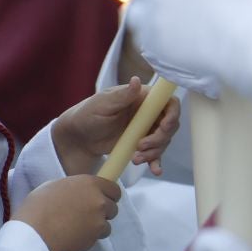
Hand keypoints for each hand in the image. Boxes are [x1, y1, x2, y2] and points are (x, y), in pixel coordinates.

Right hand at [16, 175, 121, 250]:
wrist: (35, 232)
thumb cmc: (38, 206)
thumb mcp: (53, 186)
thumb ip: (72, 188)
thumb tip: (76, 193)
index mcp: (89, 183)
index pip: (114, 189)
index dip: (108, 195)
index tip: (101, 199)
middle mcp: (99, 201)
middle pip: (113, 207)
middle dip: (103, 212)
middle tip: (86, 215)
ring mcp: (98, 221)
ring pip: (107, 225)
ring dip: (96, 227)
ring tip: (78, 228)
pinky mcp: (94, 238)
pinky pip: (97, 238)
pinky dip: (89, 238)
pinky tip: (74, 236)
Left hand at [51, 79, 182, 176]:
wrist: (79, 138)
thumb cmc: (88, 114)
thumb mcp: (103, 104)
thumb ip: (122, 95)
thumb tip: (136, 80)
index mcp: (141, 97)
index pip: (168, 102)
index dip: (172, 114)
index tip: (164, 126)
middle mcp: (147, 113)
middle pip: (169, 125)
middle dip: (159, 138)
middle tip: (140, 146)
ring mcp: (145, 130)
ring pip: (163, 141)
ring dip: (154, 152)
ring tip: (135, 158)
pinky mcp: (141, 145)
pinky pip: (154, 153)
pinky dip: (156, 162)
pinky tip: (155, 170)